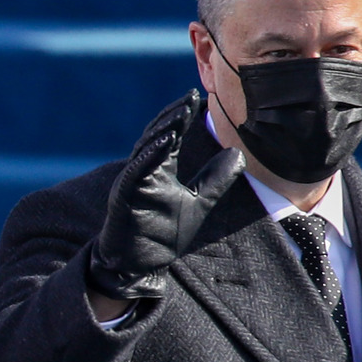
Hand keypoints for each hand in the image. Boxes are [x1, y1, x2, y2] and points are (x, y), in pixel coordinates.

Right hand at [88, 89, 244, 299]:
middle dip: (173, 116)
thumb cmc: (162, 235)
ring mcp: (132, 181)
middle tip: (189, 98)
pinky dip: (150, 154)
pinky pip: (137, 170)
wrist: (139, 264)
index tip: (196, 97)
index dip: (181, 117)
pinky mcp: (124, 194)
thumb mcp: (199, 202)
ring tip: (180, 113)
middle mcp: (143, 170)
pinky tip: (165, 141)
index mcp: (157, 169)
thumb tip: (237, 153)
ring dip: (163, 129)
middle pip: (157, 135)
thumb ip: (216, 179)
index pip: (169, 136)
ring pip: (146, 148)